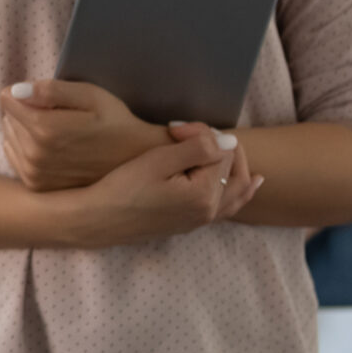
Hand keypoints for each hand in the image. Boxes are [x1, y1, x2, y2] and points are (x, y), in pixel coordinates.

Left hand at [0, 80, 163, 190]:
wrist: (134, 162)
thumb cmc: (114, 122)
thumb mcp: (91, 96)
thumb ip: (52, 90)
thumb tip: (16, 91)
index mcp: (46, 130)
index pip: (8, 98)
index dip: (26, 92)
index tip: (47, 97)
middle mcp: (35, 155)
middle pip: (7, 117)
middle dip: (26, 110)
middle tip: (59, 115)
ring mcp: (34, 174)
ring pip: (9, 135)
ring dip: (25, 129)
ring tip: (58, 132)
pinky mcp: (35, 185)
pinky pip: (14, 155)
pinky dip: (26, 147)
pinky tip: (51, 147)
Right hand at [60, 121, 260, 247]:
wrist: (100, 219)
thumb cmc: (123, 187)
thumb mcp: (158, 160)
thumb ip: (198, 147)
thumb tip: (228, 140)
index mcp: (206, 194)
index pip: (221, 150)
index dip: (202, 132)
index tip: (173, 129)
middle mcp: (211, 211)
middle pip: (234, 169)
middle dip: (219, 146)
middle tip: (191, 134)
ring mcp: (202, 220)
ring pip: (238, 191)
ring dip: (238, 168)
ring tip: (237, 152)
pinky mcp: (192, 223)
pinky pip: (230, 207)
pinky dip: (242, 193)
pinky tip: (251, 185)